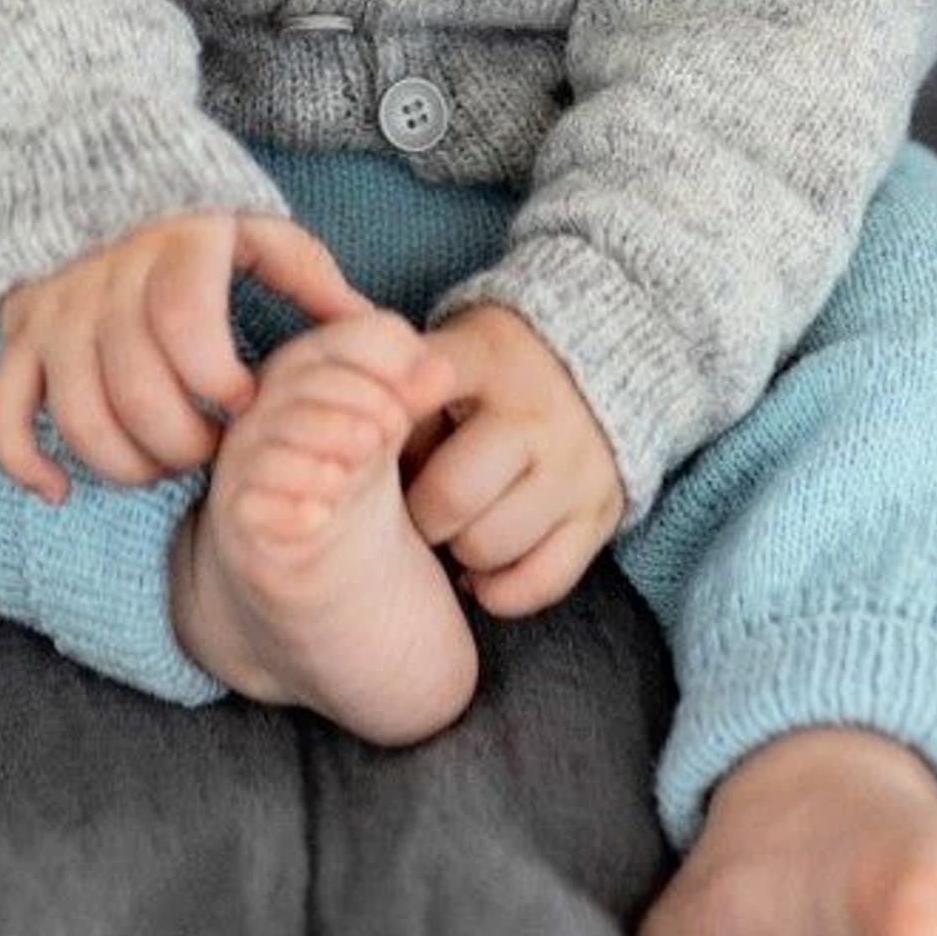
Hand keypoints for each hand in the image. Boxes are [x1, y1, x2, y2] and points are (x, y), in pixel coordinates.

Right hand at [0, 209, 370, 500]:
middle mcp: (106, 280)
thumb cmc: (192, 214)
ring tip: (160, 464)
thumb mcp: (256, 227)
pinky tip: (60, 491)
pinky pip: (3, 411)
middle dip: (181, 443)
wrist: (87, 160)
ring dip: (121, 462)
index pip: (185, 327)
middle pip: (136, 389)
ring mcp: (55, 311)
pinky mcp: (19, 336)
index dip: (219, 382)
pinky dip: (24, 461)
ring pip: (77, 413)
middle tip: (211, 448)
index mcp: (173, 249)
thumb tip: (369, 327)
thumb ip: (309, 276)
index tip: (245, 403)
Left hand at [394, 300, 627, 616]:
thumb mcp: (452, 345)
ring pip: (490, 544)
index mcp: (486, 359)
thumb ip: (396, 374)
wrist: (608, 351)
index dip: (378, 438)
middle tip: (418, 506)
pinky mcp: (600, 512)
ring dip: (460, 551)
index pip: (413, 400)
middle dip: (419, 514)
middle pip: (449, 496)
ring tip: (457, 529)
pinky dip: (502, 589)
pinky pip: (541, 580)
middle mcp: (533, 414)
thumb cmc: (498, 364)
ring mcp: (573, 466)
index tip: (375, 448)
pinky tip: (483, 572)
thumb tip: (327, 421)